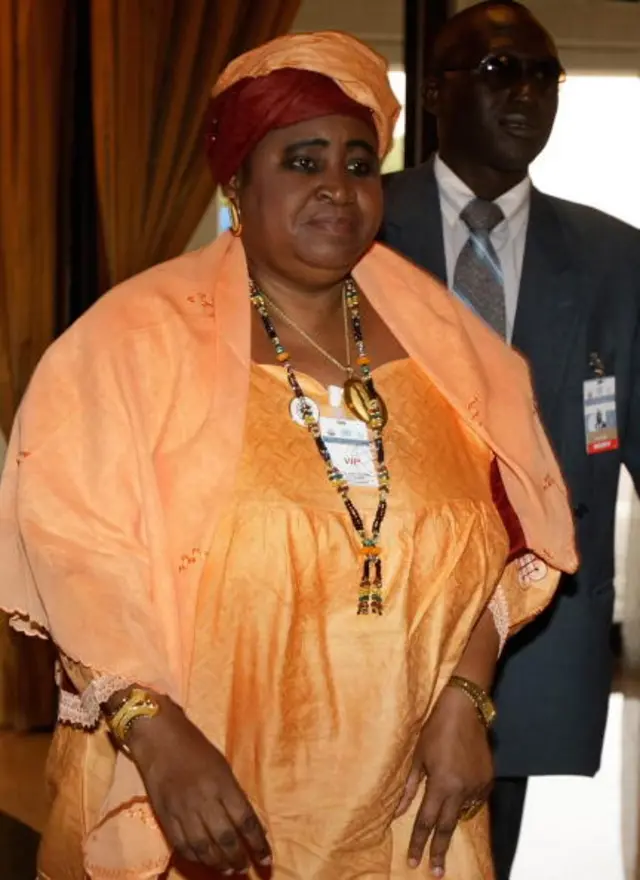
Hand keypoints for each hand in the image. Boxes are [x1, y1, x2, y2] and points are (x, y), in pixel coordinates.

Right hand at [128, 697, 271, 873]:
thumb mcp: (223, 766)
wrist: (160, 739)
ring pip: (204, 847)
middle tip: (247, 868)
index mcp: (223, 784)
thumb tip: (246, 823)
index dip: (258, 844)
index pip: (246, 820)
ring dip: (219, 863)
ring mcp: (183, 810)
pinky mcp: (165, 816)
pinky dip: (196, 858)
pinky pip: (182, 845)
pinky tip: (205, 861)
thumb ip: (233, 794)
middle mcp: (204, 800)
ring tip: (229, 870)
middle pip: (226, 838)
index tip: (267, 859)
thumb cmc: (196, 748)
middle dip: (239, 858)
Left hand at [396, 686, 493, 876]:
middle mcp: (461, 790)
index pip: (426, 821)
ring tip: (444, 830)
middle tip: (436, 872)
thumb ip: (410, 788)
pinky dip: (466, 804)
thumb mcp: (418, 758)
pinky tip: (460, 799)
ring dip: (452, 821)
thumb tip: (399, 812)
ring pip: (463, 813)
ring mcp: (478, 787)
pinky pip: (475, 800)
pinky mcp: (488, 780)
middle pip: (447, 827)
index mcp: (441, 785)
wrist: (465, 710)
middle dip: (439, 851)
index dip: (419, 843)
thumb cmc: (435, 730)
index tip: (414, 862)